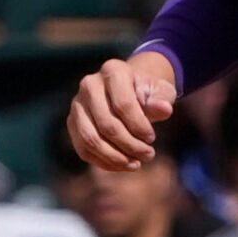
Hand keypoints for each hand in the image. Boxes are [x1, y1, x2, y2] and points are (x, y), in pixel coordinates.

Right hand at [71, 50, 179, 171]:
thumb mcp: (160, 92)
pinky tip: (123, 165)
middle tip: (148, 155)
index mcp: (113, 71)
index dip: (139, 126)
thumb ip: (161, 100)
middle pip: (107, 125)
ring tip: (136, 164)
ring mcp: (77, 104)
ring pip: (91, 139)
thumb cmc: (147, 92)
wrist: (130, 91)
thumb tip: (165, 109)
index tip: (152, 139)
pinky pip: (84, 149)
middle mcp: (89, 85)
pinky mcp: (73, 123)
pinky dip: (104, 162)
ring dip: (115, 157)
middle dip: (130, 145)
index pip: (123, 105)